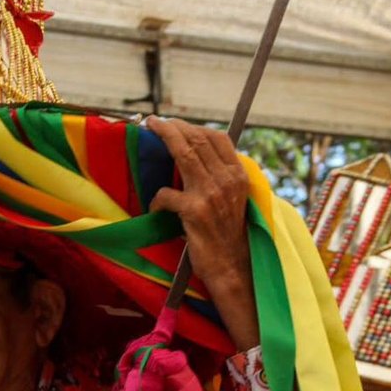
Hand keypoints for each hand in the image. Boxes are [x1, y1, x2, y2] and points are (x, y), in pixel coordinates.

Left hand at [146, 117, 259, 348]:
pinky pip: (167, 193)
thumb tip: (200, 159)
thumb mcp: (235, 201)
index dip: (195, 127)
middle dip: (174, 127)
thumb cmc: (230, 236)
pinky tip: (156, 207)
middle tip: (156, 122)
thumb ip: (223, 180)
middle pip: (198, 140)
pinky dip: (157, 199)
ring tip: (151, 130)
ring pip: (183, 153)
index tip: (177, 124)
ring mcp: (211, 194)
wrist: (233, 268)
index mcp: (239, 176)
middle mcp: (227, 180)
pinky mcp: (194, 211)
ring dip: (164, 138)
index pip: (218, 138)